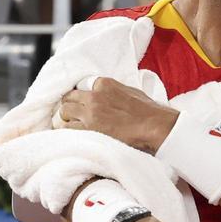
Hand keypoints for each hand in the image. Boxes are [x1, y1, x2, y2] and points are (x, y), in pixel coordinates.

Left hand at [55, 77, 178, 152]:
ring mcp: (90, 113)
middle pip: (69, 98)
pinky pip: (67, 129)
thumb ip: (116, 91)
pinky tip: (77, 137)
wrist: (156, 127)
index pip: (82, 87)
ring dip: (68, 120)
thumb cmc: (150, 113)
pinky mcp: (88, 129)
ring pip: (64, 112)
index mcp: (105, 84)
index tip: (84, 106)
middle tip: (76, 117)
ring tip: (77, 128)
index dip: (83, 99)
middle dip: (71, 107)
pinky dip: (70, 132)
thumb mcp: (133, 92)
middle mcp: (94, 96)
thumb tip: (109, 97)